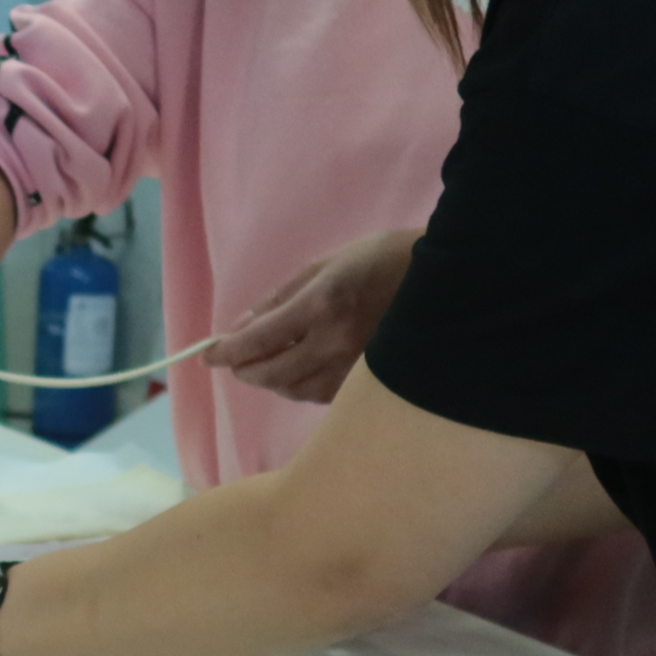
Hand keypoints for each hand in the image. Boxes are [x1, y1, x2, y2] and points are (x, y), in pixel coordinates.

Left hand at [204, 228, 420, 405]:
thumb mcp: (326, 264)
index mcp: (320, 307)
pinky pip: (322, 395)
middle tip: (234, 362)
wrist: (447, 282)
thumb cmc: (384, 260)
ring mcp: (354, 369)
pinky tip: (299, 373)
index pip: (258, 340)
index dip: (226, 352)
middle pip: (271, 374)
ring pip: (295, 391)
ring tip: (264, 367)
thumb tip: (242, 326)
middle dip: (244, 370)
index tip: (208, 355)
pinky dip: (300, 387)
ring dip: (271, 382)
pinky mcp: (369, 384)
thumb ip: (281, 298)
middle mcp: (334, 344)